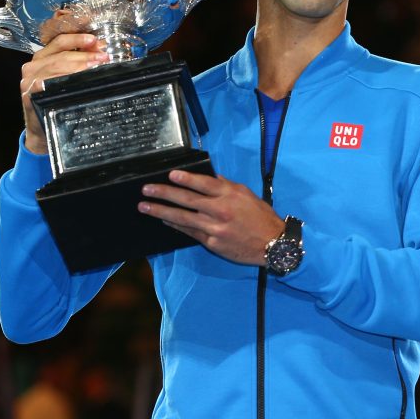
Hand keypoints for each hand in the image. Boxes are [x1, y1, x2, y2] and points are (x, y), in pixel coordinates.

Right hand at [20, 12, 105, 153]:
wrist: (42, 130)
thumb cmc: (58, 102)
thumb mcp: (67, 80)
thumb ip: (77, 66)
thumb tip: (99, 53)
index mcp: (41, 59)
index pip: (59, 42)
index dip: (77, 39)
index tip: (95, 40)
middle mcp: (32, 66)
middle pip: (61, 54)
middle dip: (84, 55)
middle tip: (103, 57)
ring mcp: (28, 80)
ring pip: (56, 66)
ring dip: (79, 65)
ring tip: (97, 67)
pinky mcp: (28, 94)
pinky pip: (46, 82)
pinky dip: (63, 79)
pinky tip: (77, 80)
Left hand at [138, 170, 285, 265]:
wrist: (274, 244)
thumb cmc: (262, 218)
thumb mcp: (248, 196)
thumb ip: (227, 186)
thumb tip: (209, 178)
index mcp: (230, 195)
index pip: (203, 184)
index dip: (186, 179)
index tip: (170, 174)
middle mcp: (220, 210)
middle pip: (187, 200)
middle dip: (164, 193)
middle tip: (146, 189)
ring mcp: (215, 228)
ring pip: (182, 218)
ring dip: (161, 211)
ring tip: (145, 206)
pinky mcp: (212, 242)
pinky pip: (189, 232)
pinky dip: (175, 226)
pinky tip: (164, 221)